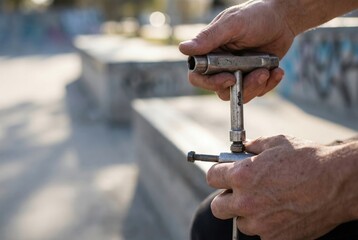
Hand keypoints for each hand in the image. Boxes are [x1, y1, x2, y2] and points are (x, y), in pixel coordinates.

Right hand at [179, 0, 293, 101]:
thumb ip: (210, 37)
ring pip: (240, 94)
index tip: (229, 79)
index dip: (210, 83)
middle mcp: (220, 66)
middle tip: (260, 73)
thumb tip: (184, 48)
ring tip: (269, 70)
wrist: (283, 18)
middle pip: (221, 89)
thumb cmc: (256, 15)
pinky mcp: (253, 77)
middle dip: (242, 86)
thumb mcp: (233, 24)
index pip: (198, 76)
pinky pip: (257, 91)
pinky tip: (276, 71)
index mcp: (209, 53)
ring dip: (257, 86)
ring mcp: (237, 73)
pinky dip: (269, 84)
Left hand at [206, 135, 356, 238]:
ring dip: (247, 213)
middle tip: (240, 191)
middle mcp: (246, 202)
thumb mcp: (276, 142)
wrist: (338, 183)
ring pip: (240, 221)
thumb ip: (251, 146)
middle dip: (226, 197)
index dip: (218, 173)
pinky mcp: (276, 238)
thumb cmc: (309, 159)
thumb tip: (241, 149)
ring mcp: (261, 224)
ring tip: (267, 201)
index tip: (223, 174)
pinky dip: (266, 224)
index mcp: (242, 176)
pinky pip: (261, 233)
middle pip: (218, 206)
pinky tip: (281, 211)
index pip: (211, 177)